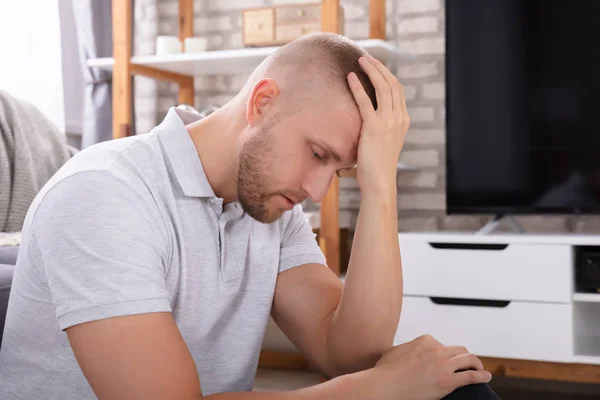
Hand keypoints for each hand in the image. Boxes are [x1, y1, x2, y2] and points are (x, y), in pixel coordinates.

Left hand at [347, 54, 409, 194]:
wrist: (379, 182)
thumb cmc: (377, 165)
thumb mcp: (384, 141)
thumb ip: (380, 126)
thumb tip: (367, 117)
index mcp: (403, 120)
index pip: (397, 90)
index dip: (386, 74)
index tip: (375, 65)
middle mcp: (399, 118)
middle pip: (392, 83)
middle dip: (379, 67)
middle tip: (366, 57)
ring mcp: (388, 122)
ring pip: (382, 87)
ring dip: (371, 71)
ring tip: (360, 60)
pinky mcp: (374, 128)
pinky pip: (365, 102)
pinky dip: (358, 87)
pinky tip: (350, 78)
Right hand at [369, 334, 491, 399]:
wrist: (385, 386)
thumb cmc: (385, 372)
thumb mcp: (393, 352)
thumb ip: (404, 348)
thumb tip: (403, 351)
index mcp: (424, 341)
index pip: (442, 344)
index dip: (445, 354)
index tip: (446, 361)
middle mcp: (436, 349)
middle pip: (459, 350)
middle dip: (463, 357)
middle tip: (467, 364)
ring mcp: (443, 364)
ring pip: (469, 359)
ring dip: (476, 364)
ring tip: (480, 370)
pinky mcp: (448, 381)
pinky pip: (471, 376)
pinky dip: (481, 376)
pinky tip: (486, 377)